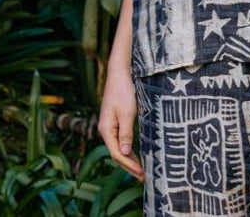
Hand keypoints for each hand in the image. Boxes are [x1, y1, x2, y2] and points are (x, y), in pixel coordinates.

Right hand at [98, 63, 144, 180]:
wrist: (120, 72)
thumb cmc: (124, 90)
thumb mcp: (127, 113)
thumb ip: (126, 134)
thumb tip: (124, 153)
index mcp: (106, 129)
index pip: (117, 154)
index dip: (129, 165)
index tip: (141, 174)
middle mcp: (107, 129)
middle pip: (117, 153)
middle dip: (129, 166)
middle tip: (143, 177)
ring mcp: (111, 124)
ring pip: (120, 147)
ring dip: (130, 158)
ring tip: (141, 170)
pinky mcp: (117, 119)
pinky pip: (122, 138)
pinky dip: (129, 148)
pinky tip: (136, 153)